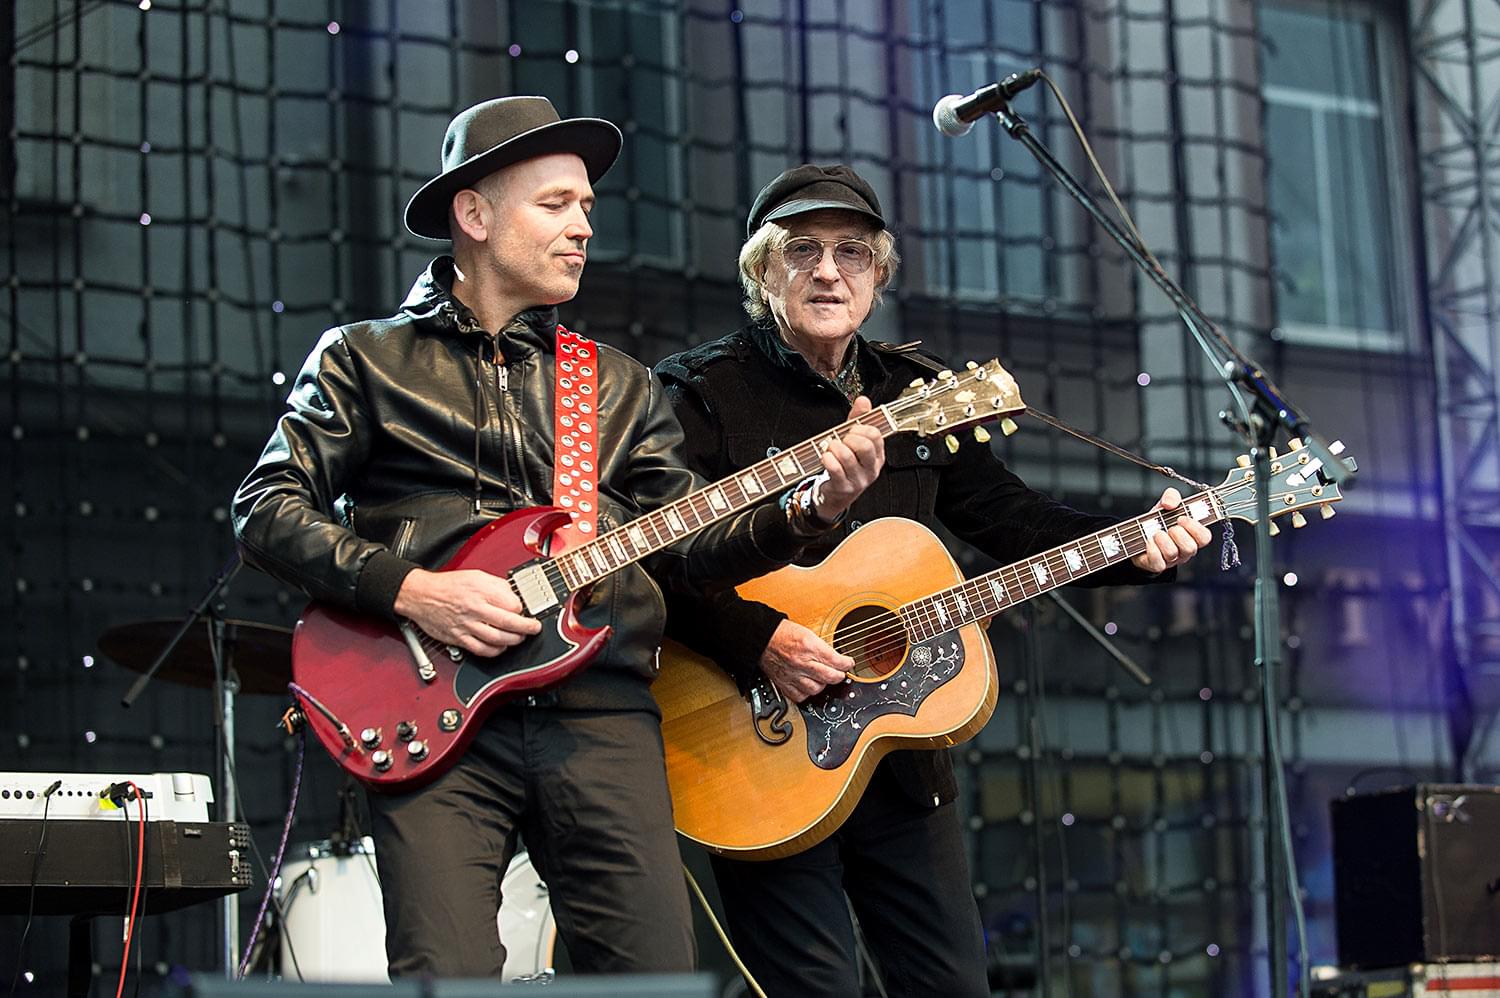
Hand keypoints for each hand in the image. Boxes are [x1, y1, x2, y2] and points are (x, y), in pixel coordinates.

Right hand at [393, 568, 542, 656]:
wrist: (421, 595)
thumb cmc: (447, 585)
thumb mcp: (476, 575)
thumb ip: (496, 585)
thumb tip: (513, 594)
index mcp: (481, 591)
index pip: (512, 604)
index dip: (522, 609)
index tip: (526, 610)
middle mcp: (475, 609)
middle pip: (508, 623)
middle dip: (526, 628)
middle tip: (534, 628)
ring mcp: (467, 626)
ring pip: (497, 639)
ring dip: (513, 640)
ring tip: (520, 637)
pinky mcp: (459, 638)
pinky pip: (482, 650)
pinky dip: (495, 651)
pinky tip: (501, 647)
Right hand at [760, 619, 852, 702]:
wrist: (761, 637)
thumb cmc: (782, 633)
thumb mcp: (807, 632)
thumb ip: (821, 647)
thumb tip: (835, 657)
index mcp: (809, 646)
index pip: (836, 661)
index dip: (847, 664)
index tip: (848, 663)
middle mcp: (802, 662)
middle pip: (830, 677)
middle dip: (839, 675)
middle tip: (840, 673)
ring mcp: (793, 674)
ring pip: (817, 689)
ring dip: (823, 684)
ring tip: (823, 678)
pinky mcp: (784, 683)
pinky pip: (800, 696)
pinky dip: (807, 693)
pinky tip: (809, 686)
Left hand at [811, 396, 885, 521]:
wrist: (835, 495)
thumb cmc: (845, 466)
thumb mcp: (853, 441)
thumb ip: (858, 420)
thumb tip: (863, 400)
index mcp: (877, 456)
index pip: (875, 435)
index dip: (860, 428)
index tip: (851, 430)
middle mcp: (871, 469)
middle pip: (864, 445)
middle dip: (848, 438)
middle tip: (841, 440)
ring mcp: (858, 480)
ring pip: (847, 456)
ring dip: (834, 447)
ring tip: (831, 448)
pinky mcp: (843, 487)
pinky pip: (834, 468)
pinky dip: (826, 458)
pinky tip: (825, 457)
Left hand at [1130, 487, 1213, 573]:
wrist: (1137, 536)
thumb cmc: (1158, 522)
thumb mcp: (1165, 505)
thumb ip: (1172, 497)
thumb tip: (1170, 503)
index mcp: (1192, 535)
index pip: (1205, 537)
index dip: (1195, 528)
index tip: (1182, 518)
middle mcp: (1184, 550)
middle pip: (1190, 548)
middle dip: (1179, 535)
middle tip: (1170, 527)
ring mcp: (1171, 560)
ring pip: (1173, 554)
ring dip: (1163, 540)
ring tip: (1156, 533)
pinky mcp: (1157, 565)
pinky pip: (1158, 563)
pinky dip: (1152, 549)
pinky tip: (1149, 541)